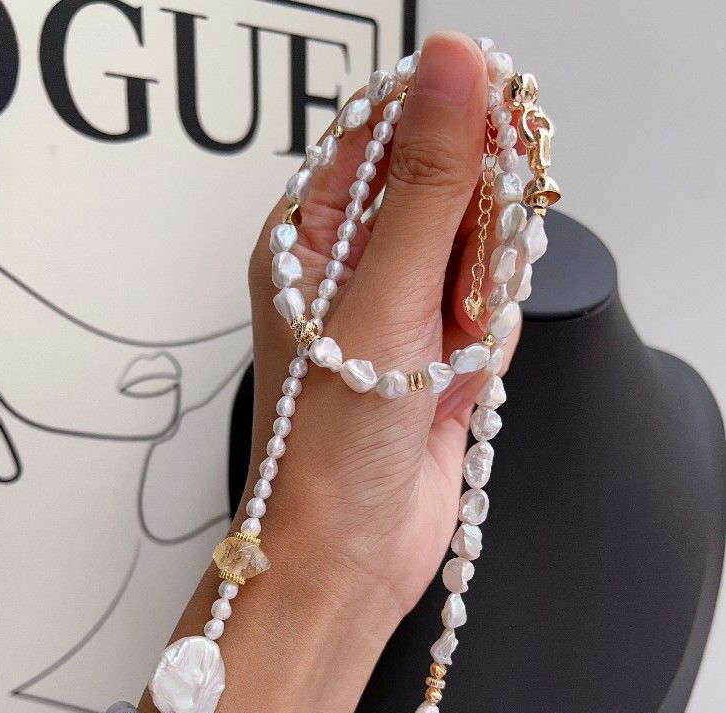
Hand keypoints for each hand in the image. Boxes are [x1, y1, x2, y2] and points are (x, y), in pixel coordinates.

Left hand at [246, 33, 517, 618]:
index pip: (384, 129)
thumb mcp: (383, 297)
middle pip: (446, 186)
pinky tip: (456, 385)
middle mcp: (352, 265)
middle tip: (456, 286)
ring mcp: (398, 309)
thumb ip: (429, 182)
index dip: (446, 122)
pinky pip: (491, 310)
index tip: (489, 139)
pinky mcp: (436, 351)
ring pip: (481, 251)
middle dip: (472, 234)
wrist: (350, 554)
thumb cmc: (328, 444)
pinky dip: (488, 346)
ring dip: (481, 301)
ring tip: (446, 355)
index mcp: (310, 235)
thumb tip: (454, 70)